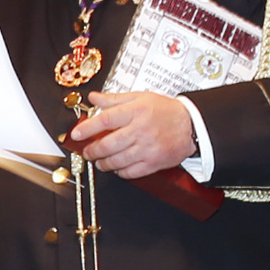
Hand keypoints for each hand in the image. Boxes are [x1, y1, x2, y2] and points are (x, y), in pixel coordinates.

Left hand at [66, 90, 196, 179]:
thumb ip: (114, 99)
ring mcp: (147, 148)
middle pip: (108, 144)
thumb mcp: (140, 97)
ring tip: (99, 161)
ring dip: (103, 163)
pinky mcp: (154, 162)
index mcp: (136, 111)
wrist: (192, 125)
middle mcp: (140, 130)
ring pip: (117, 160)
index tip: (76, 134)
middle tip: (87, 151)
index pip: (105, 120)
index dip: (87, 128)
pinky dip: (120, 172)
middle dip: (92, 150)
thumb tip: (93, 97)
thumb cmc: (166, 110)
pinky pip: (130, 172)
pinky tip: (117, 167)